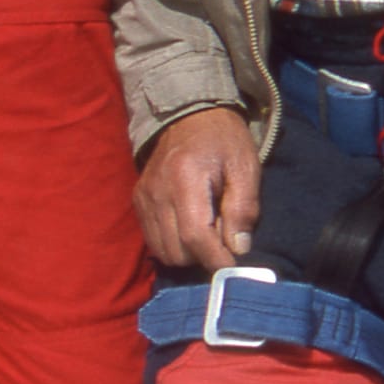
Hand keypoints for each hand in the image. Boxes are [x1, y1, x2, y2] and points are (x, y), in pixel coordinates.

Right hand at [135, 106, 261, 272]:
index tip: (234, 268)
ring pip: (162, 251)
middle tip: (222, 243)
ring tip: (207, 235)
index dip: (216, 259)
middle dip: (203, 257)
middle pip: (176, 250)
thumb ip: (243, 208)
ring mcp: (144, 197)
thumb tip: (238, 249)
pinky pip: (152, 240)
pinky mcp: (138, 200)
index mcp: (185, 179)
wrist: (190, 115)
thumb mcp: (245, 167)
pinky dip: (172, 245)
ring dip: (187, 254)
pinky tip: (189, 228)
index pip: (195, 236)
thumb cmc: (224, 140)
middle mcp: (158, 191)